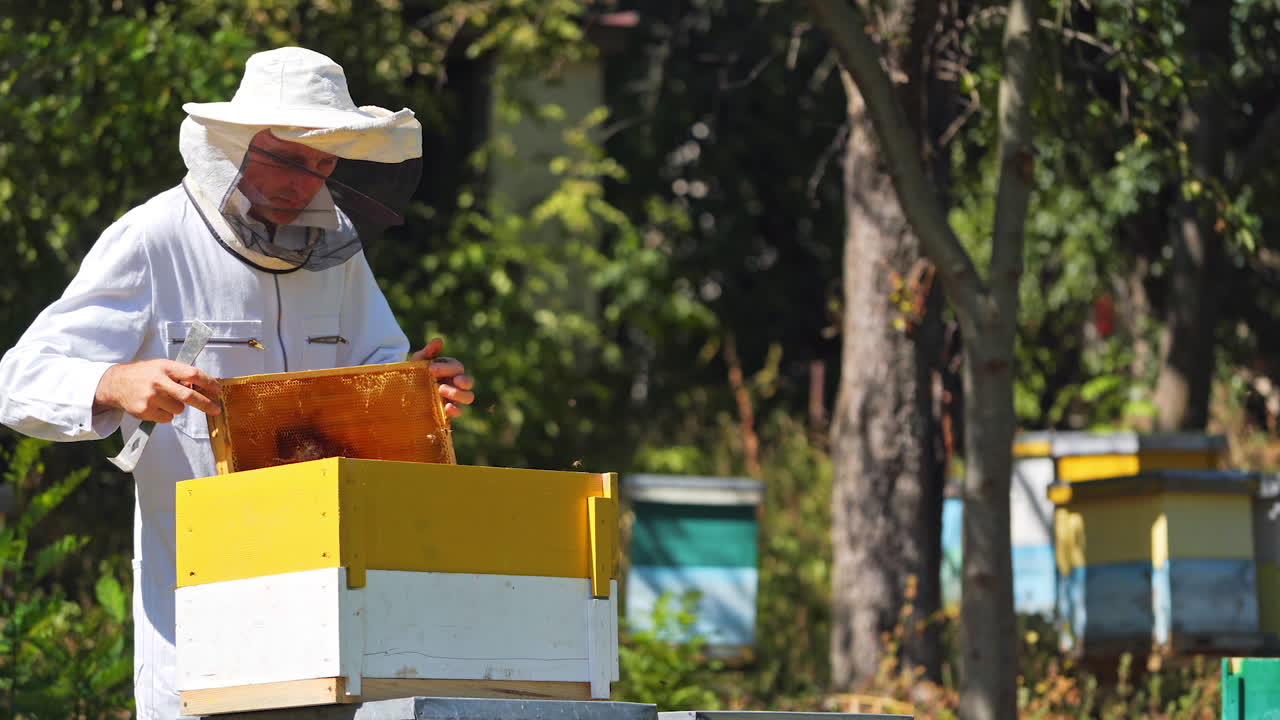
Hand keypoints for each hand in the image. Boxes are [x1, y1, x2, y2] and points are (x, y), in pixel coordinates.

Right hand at [93, 359, 221, 422]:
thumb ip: (180, 375)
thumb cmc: (142, 374)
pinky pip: (167, 418)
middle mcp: (158, 381)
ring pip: (179, 409)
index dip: (209, 383)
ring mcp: (150, 397)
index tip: (218, 390)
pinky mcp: (144, 410)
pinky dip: (166, 415)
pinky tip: (155, 406)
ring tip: (164, 399)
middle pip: (189, 396)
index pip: (193, 374)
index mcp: (165, 367)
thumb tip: (204, 387)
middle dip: (206, 404)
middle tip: (216, 409)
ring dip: (177, 407)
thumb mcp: (161, 367)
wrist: (115, 383)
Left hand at [411, 337, 473, 418]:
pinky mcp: (449, 411)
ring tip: (441, 391)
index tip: (431, 369)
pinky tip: (447, 408)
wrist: (403, 391)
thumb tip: (438, 340)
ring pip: (468, 397)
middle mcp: (456, 384)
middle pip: (468, 382)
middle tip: (443, 381)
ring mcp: (454, 398)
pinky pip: (459, 411)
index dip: (447, 368)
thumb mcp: (419, 361)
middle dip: (461, 381)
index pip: (457, 368)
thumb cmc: (415, 373)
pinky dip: (456, 410)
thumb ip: (429, 352)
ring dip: (458, 394)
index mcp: (452, 370)